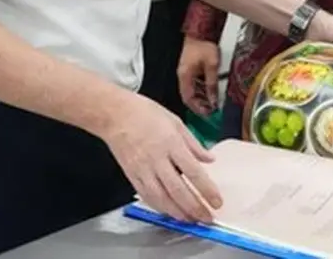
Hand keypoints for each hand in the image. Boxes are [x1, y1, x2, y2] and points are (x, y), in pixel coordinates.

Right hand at [99, 92, 222, 223]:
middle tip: (207, 218)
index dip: (207, 190)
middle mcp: (157, 159)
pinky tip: (170, 212)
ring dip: (178, 213)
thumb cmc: (145, 113)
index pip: (193, 172)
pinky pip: (147, 197)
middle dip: (195, 208)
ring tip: (191, 220)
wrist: (115, 115)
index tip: (217, 202)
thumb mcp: (175, 122)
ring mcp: (143, 169)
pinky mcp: (132, 175)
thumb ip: (193, 144)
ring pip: (161, 198)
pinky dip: (160, 208)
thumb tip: (210, 159)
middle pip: (178, 190)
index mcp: (171, 143)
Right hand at [177, 37, 221, 115]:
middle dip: (199, 105)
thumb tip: (213, 99)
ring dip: (201, 98)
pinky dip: (201, 90)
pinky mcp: (190, 68)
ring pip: (192, 90)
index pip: (188, 98)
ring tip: (212, 103)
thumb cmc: (203, 45)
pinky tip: (210, 91)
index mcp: (185, 76)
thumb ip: (212, 84)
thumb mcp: (211, 66)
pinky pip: (194, 83)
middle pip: (189, 96)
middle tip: (211, 110)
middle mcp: (183, 75)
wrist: (201, 31)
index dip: (197, 108)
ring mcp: (186, 72)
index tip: (207, 114)